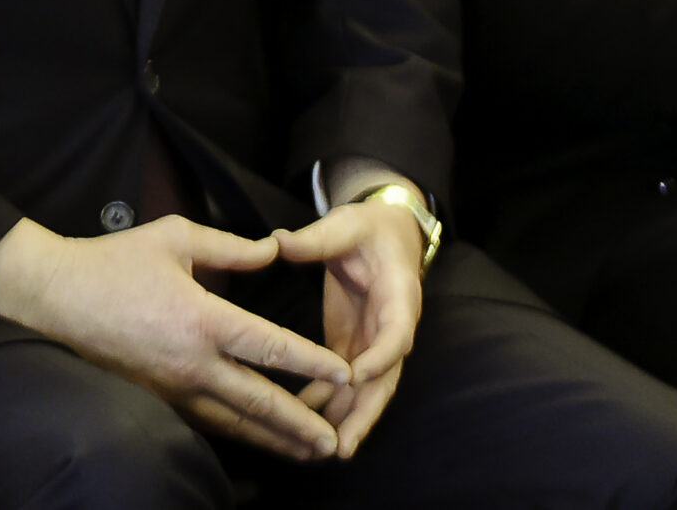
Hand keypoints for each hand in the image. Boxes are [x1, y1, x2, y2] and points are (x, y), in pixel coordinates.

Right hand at [0, 216, 352, 460]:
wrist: (56, 298)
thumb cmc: (115, 262)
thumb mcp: (175, 237)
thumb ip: (229, 248)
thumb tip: (271, 251)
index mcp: (203, 320)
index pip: (269, 347)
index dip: (310, 361)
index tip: (343, 373)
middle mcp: (193, 363)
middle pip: (258, 403)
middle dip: (300, 425)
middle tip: (333, 443)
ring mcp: (173, 387)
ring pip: (233, 423)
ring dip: (273, 440)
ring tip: (306, 453)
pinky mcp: (157, 397)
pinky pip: (206, 422)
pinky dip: (237, 434)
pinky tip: (255, 438)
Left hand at [275, 194, 426, 458]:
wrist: (382, 233)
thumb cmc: (366, 228)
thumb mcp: (344, 225)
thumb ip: (315, 239)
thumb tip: (277, 242)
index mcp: (399, 296)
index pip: (396, 333)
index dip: (380, 356)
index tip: (356, 375)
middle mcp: (391, 328)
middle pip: (385, 378)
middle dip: (365, 413)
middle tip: (343, 446)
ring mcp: (372, 342)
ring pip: (366, 389)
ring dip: (347, 419)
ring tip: (323, 451)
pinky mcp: (353, 345)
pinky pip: (343, 381)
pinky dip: (326, 401)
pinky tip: (300, 420)